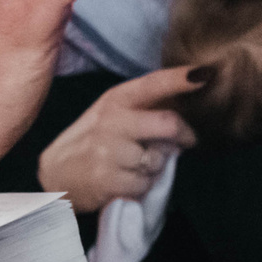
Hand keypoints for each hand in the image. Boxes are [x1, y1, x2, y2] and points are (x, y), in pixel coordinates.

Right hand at [37, 66, 201, 212]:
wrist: (54, 175)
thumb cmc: (91, 142)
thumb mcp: (111, 114)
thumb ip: (144, 107)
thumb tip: (187, 105)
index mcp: (115, 99)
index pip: (154, 84)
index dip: (183, 79)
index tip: (207, 74)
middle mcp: (111, 121)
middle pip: (167, 124)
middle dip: (184, 135)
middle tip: (186, 142)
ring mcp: (108, 151)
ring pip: (159, 160)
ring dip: (155, 168)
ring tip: (135, 166)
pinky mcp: (107, 180)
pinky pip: (145, 184)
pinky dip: (140, 187)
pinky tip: (124, 182)